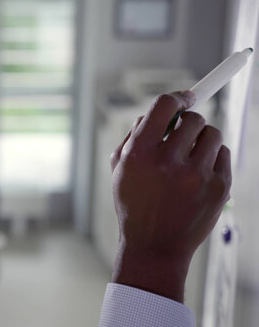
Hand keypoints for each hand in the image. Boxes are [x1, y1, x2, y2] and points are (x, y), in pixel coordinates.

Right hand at [110, 91, 231, 301]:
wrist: (154, 246)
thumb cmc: (134, 204)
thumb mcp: (120, 169)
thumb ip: (134, 136)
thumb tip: (160, 112)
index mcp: (139, 154)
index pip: (164, 106)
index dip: (177, 97)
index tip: (185, 97)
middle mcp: (168, 162)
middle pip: (193, 119)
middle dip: (188, 124)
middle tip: (182, 137)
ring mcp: (196, 175)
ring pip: (212, 134)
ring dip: (202, 141)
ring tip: (190, 160)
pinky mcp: (218, 187)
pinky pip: (223, 154)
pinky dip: (213, 159)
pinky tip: (199, 176)